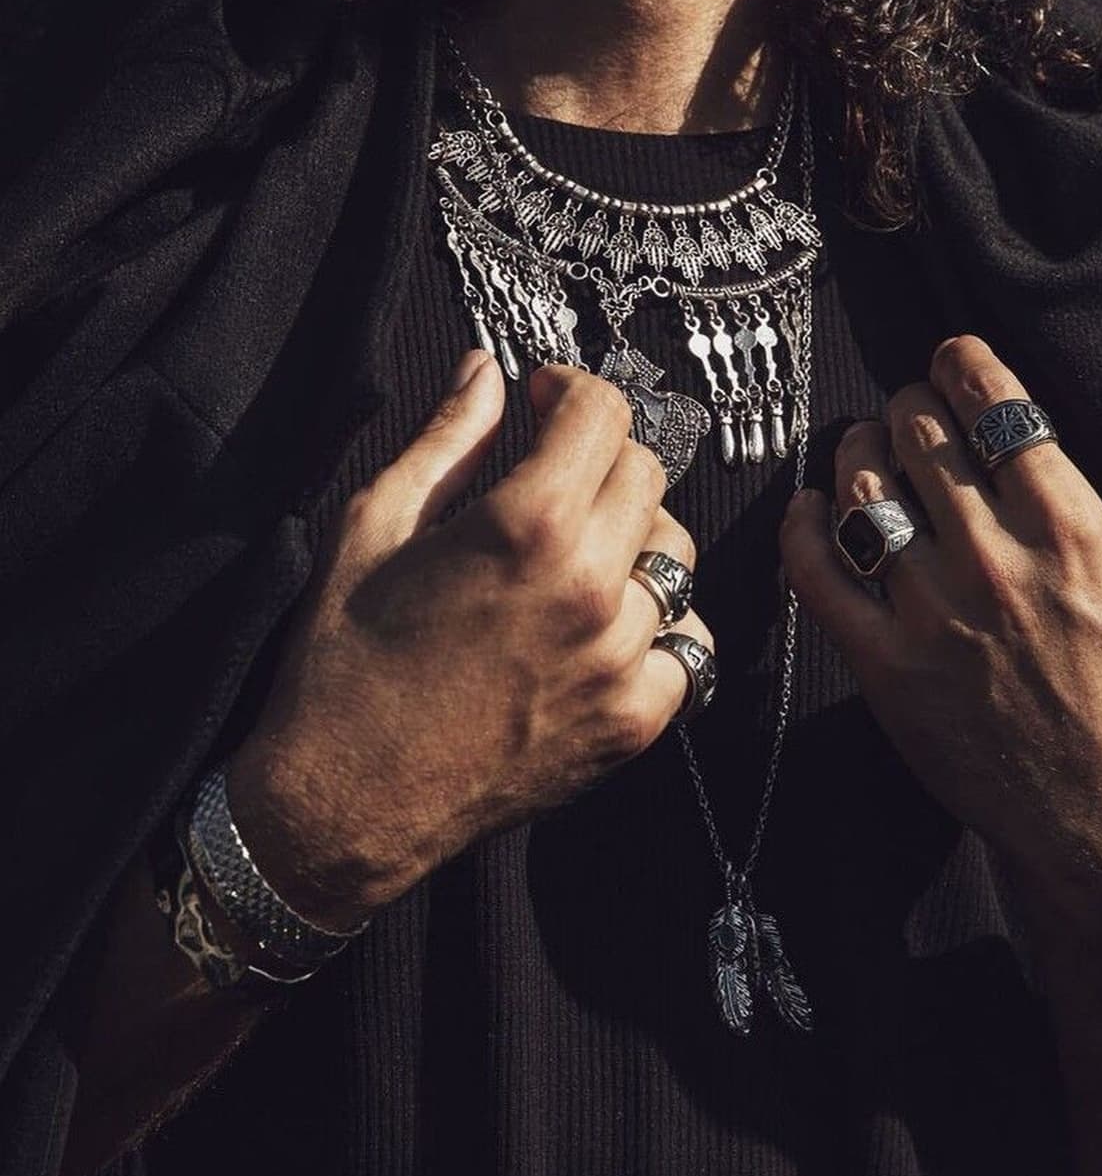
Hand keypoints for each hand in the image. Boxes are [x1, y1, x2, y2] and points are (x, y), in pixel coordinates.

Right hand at [226, 352, 710, 927]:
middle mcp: (591, 588)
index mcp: (527, 527)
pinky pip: (689, 644)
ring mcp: (620, 661)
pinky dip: (658, 627)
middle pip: (646, 476)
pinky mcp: (633, 723)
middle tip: (550, 475)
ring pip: (673, 555)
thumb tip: (487, 371)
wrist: (338, 805)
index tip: (543, 400)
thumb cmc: (342, 662)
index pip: (603, 415)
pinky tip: (603, 627)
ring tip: (571, 556)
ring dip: (630, 540)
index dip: (570, 391)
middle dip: (598, 458)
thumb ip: (448, 437)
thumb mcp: (374, 524)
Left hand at [780, 334, 1101, 949]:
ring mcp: (933, 613)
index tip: (952, 360)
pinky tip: (807, 505)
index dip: (962, 365)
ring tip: (865, 446)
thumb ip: (1073, 507)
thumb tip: (1012, 442)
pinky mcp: (885, 665)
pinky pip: (817, 573)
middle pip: (920, 433)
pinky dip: (802, 526)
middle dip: (909, 404)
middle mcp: (997, 561)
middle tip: (910, 411)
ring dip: (857, 449)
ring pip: (863, 486)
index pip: (995, 406)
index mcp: (1071, 531)